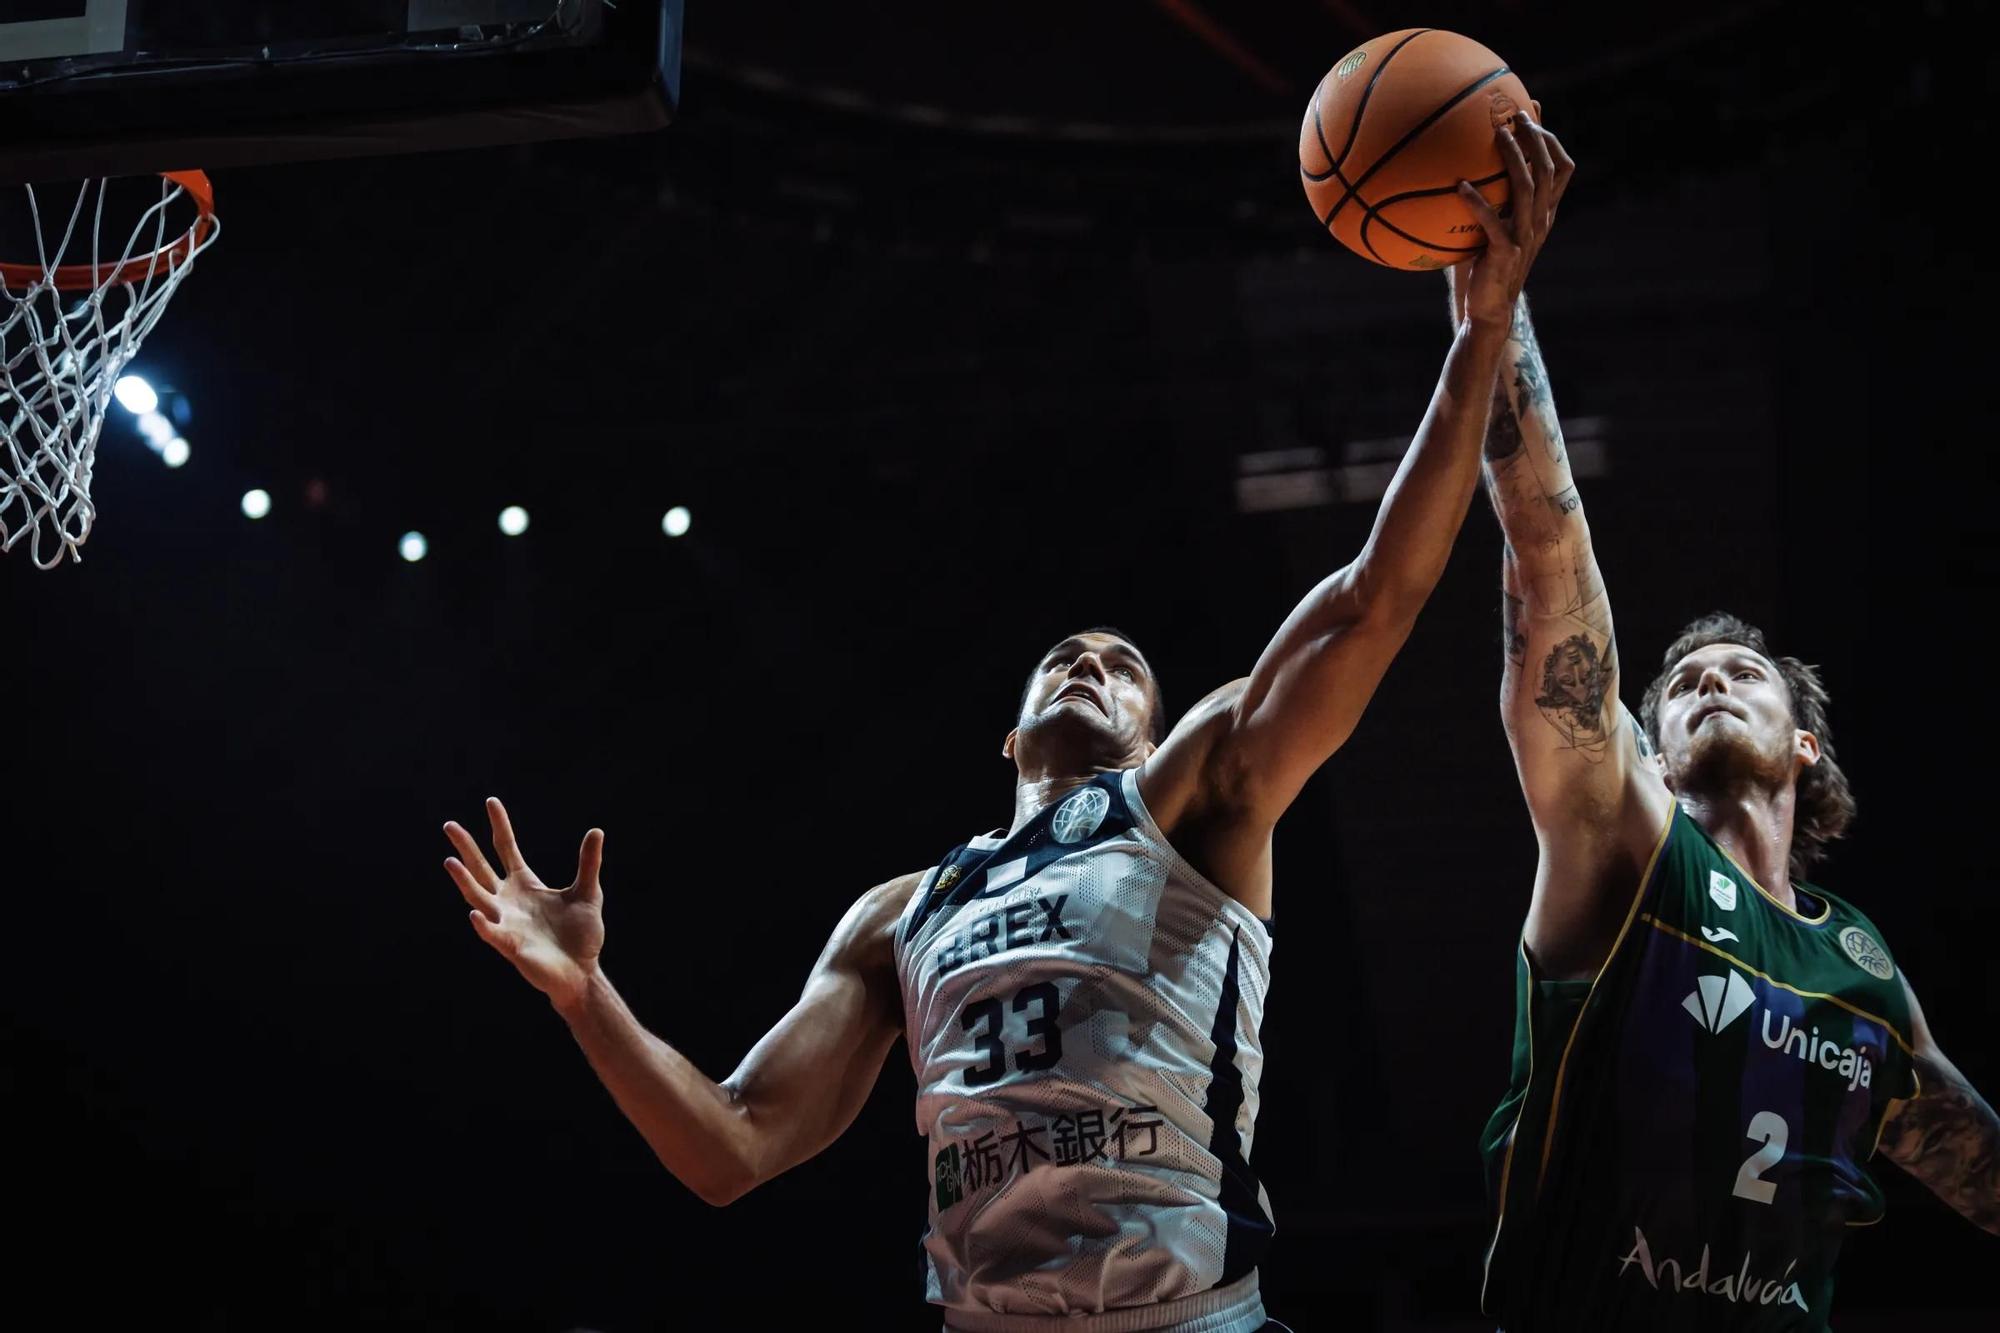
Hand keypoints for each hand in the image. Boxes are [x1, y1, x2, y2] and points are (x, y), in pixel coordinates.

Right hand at [446, 797, 604, 1012]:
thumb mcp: (587, 892)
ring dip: (464, 881)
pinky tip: (475, 914)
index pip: (506, 849)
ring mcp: (507, 923)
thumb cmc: (581, 935)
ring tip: (450, 861)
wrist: (582, 972)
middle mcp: (509, 901)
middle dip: (467, 847)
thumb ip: (588, 863)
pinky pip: (493, 934)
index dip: (500, 826)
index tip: (490, 801)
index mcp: (525, 885)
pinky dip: (484, 925)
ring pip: (479, 898)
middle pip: (482, 869)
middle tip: (450, 825)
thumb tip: (596, 831)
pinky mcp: (511, 947)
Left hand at [1449, 111, 1574, 327]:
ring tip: (1497, 135)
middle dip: (1535, 138)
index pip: (1562, 170)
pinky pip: (1492, 221)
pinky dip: (1477, 202)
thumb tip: (1469, 172)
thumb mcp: (1494, 229)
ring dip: (1514, 158)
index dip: (1552, 142)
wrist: (1489, 308)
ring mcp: (1525, 236)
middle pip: (1547, 170)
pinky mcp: (1505, 252)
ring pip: (1526, 188)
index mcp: (1542, 214)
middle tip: (1516, 115)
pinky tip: (1460, 187)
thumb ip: (1491, 201)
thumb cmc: (1486, 266)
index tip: (1533, 118)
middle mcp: (1540, 221)